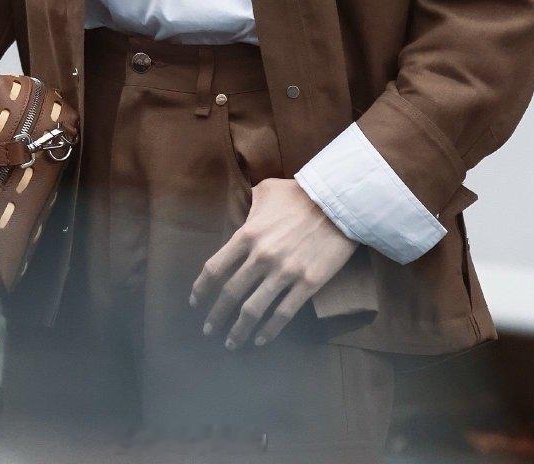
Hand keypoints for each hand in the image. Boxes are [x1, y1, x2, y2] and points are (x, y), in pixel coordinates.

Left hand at [189, 178, 357, 348]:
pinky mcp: (307, 284)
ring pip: (253, 310)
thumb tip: (242, 210)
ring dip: (238, 331)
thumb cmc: (300, 194)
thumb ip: (249, 204)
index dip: (201, 289)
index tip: (195, 302)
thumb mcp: (267, 191)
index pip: (215, 268)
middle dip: (216, 316)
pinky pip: (283, 314)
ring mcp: (285, 272)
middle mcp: (261, 256)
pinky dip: (269, 331)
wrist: (339, 201)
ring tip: (231, 343)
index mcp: (248, 234)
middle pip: (230, 294)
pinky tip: (260, 340)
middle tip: (208, 330)